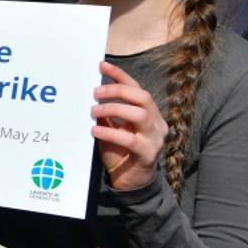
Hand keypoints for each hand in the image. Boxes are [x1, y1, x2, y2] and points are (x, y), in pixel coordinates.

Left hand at [90, 61, 167, 191]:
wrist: (131, 182)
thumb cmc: (120, 150)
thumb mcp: (113, 127)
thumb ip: (107, 112)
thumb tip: (91, 93)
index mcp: (149, 112)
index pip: (136, 88)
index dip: (120, 75)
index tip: (101, 65)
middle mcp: (156, 123)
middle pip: (142, 97)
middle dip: (117, 91)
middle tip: (95, 93)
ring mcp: (155, 139)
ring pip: (139, 114)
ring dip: (113, 109)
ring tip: (94, 112)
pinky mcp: (148, 155)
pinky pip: (130, 139)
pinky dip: (110, 132)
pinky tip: (95, 130)